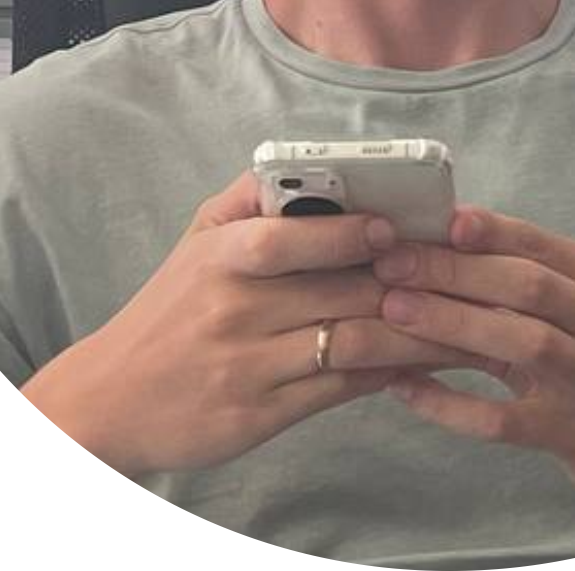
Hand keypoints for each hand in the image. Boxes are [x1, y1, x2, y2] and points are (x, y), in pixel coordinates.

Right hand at [21, 173, 485, 477]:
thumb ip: (249, 196)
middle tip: (464, 272)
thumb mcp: (196, 239)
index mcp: (220, 257)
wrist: (110, 398)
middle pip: (340, 292)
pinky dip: (386, 372)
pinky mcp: (261, 415)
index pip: (288, 238)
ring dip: (414, 332)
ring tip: (462, 319)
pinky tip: (420, 360)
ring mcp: (249, 367)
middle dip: (408, 281)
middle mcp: (234, 311)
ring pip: (352, 342)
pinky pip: (339, 389)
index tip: (394, 227)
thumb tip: (306, 160)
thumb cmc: (168, 307)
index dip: (347, 232)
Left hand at [373, 207, 574, 521]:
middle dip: (454, 270)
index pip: (540, 242)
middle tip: (392, 264)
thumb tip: (447, 239)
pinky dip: (452, 404)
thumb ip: (533, 276)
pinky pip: (504, 420)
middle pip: (527, 285)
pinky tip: (407, 391)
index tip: (434, 221)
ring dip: (451, 323)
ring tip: (394, 310)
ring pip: (520, 341)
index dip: (485, 230)